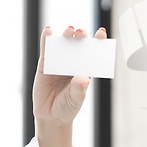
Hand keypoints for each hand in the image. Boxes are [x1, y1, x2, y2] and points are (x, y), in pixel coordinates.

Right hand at [33, 26, 106, 146]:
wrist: (51, 116)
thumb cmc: (68, 107)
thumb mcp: (76, 99)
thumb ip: (79, 88)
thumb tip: (83, 78)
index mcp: (86, 69)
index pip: (94, 52)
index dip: (98, 41)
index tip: (101, 33)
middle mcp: (74, 63)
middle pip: (79, 45)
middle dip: (81, 36)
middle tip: (81, 33)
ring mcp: (60, 62)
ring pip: (64, 44)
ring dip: (67, 34)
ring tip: (70, 30)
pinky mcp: (45, 65)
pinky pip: (46, 50)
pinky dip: (47, 39)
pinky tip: (48, 30)